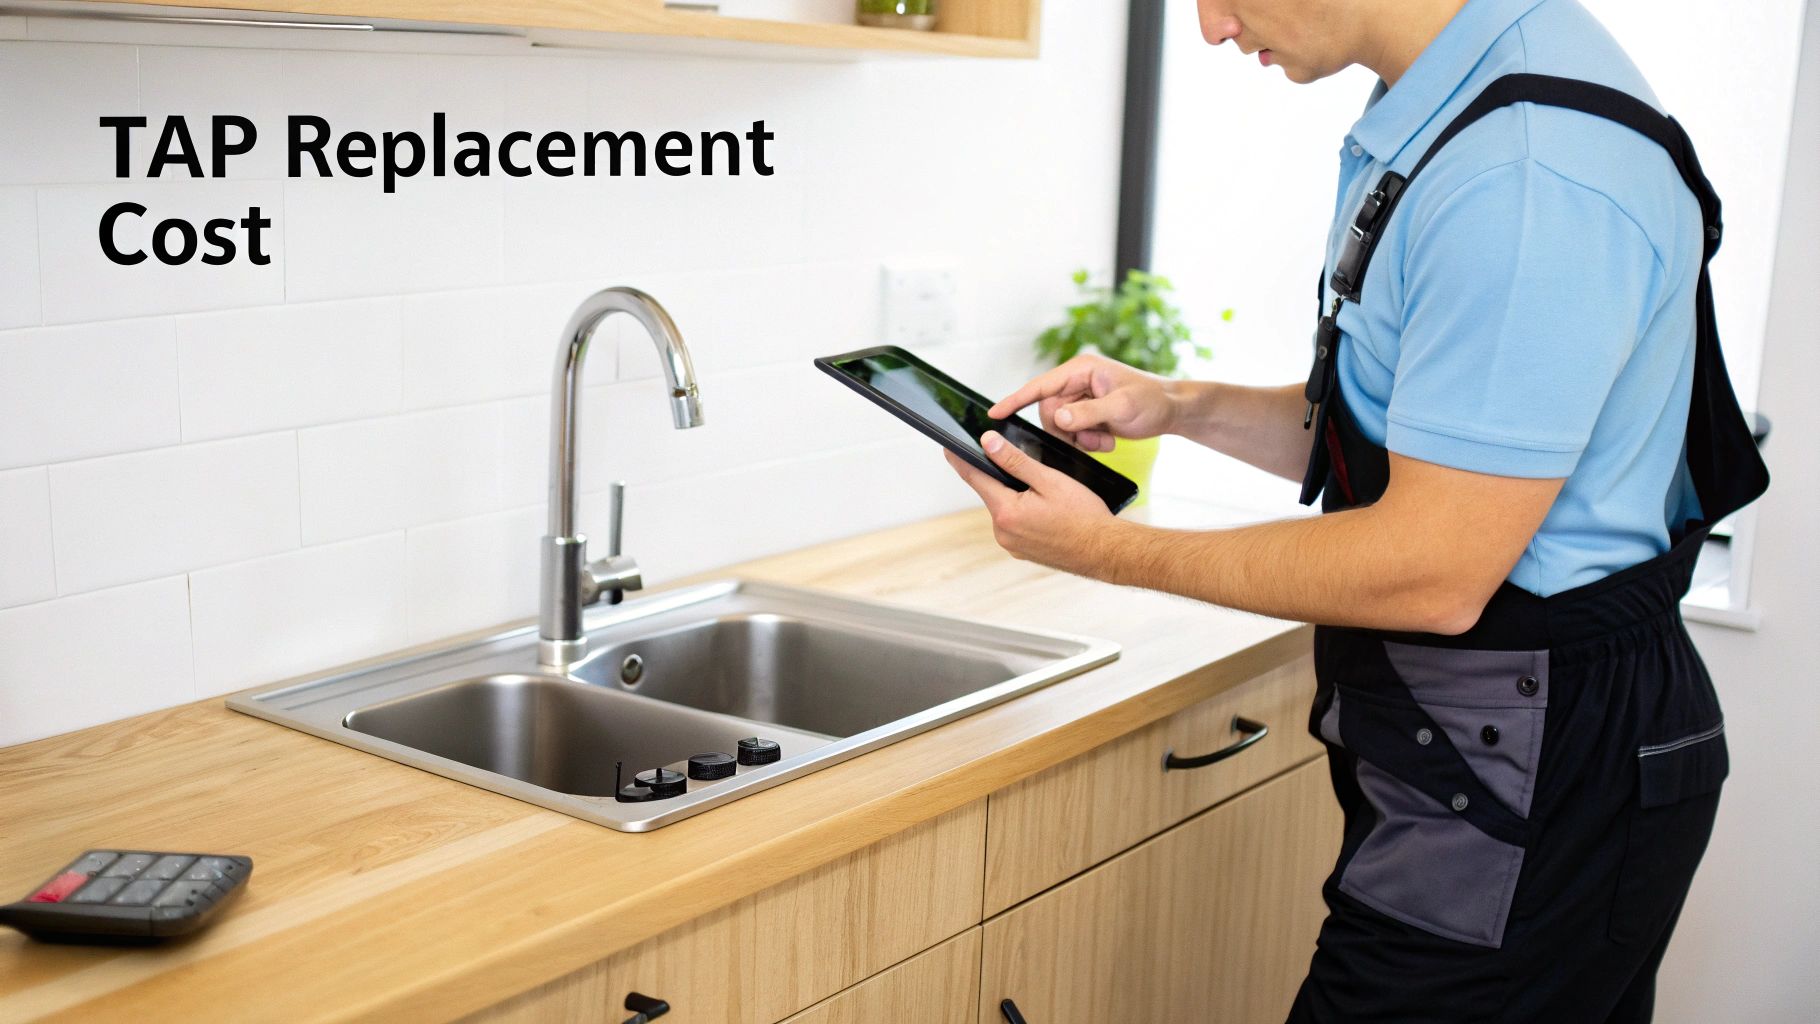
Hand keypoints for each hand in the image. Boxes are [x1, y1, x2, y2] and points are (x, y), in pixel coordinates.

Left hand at [945, 431, 1125, 576]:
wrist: (1105, 551)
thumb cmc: (1084, 518)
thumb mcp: (1049, 480)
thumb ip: (1015, 461)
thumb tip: (988, 443)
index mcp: (1006, 512)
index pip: (974, 477)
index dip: (960, 460)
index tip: (948, 447)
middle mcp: (1003, 532)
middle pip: (992, 493)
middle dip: (1004, 478)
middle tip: (1031, 472)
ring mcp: (1012, 544)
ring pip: (1006, 509)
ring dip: (1017, 497)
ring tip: (1047, 496)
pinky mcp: (1022, 551)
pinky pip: (1016, 524)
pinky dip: (1025, 513)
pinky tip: (1047, 512)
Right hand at [989, 353, 1179, 452]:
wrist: (1173, 410)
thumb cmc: (1153, 401)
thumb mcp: (1122, 407)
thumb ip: (1088, 413)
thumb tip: (1058, 418)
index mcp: (1082, 370)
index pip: (1041, 386)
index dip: (1016, 400)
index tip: (995, 413)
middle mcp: (1078, 381)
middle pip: (1049, 411)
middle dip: (1067, 431)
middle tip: (1093, 440)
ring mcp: (1082, 398)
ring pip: (1060, 425)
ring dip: (1079, 439)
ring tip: (1104, 441)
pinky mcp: (1087, 413)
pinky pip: (1072, 432)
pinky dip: (1087, 441)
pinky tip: (1107, 441)